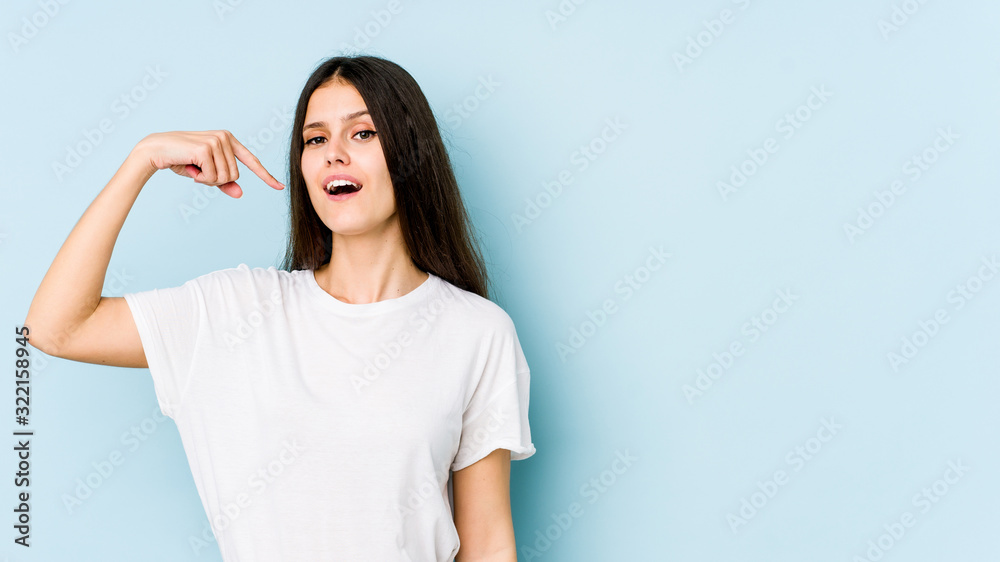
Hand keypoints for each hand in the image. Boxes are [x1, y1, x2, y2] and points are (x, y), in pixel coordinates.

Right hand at [136, 130, 284, 197]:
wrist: (156, 150)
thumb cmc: (182, 160)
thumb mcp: (206, 173)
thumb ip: (224, 182)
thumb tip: (240, 193)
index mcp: (229, 140)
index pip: (252, 161)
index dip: (266, 176)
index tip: (279, 187)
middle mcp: (225, 137)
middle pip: (235, 175)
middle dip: (216, 180)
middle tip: (199, 172)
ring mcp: (217, 141)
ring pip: (225, 177)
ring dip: (207, 180)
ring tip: (193, 168)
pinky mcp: (206, 148)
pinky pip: (212, 176)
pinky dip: (200, 178)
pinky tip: (189, 167)